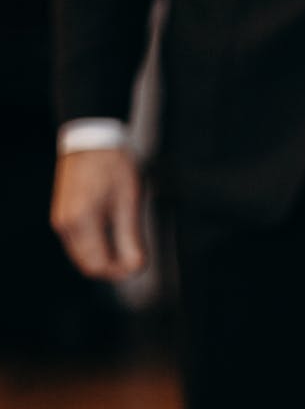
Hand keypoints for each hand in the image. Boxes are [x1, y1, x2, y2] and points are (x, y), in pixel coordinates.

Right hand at [50, 148, 146, 280]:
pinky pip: (78, 243)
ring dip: (104, 257)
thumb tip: (137, 266)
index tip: (140, 262)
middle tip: (136, 255)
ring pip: (82, 256)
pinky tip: (113, 234)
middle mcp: (66, 225)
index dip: (121, 272)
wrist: (92, 137)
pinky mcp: (62, 215)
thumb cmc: (113, 164)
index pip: (99, 266)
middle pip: (88, 265)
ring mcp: (61, 220)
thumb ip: (131, 236)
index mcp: (82, 222)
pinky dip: (95, 246)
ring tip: (128, 242)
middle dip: (113, 267)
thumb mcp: (129, 201)